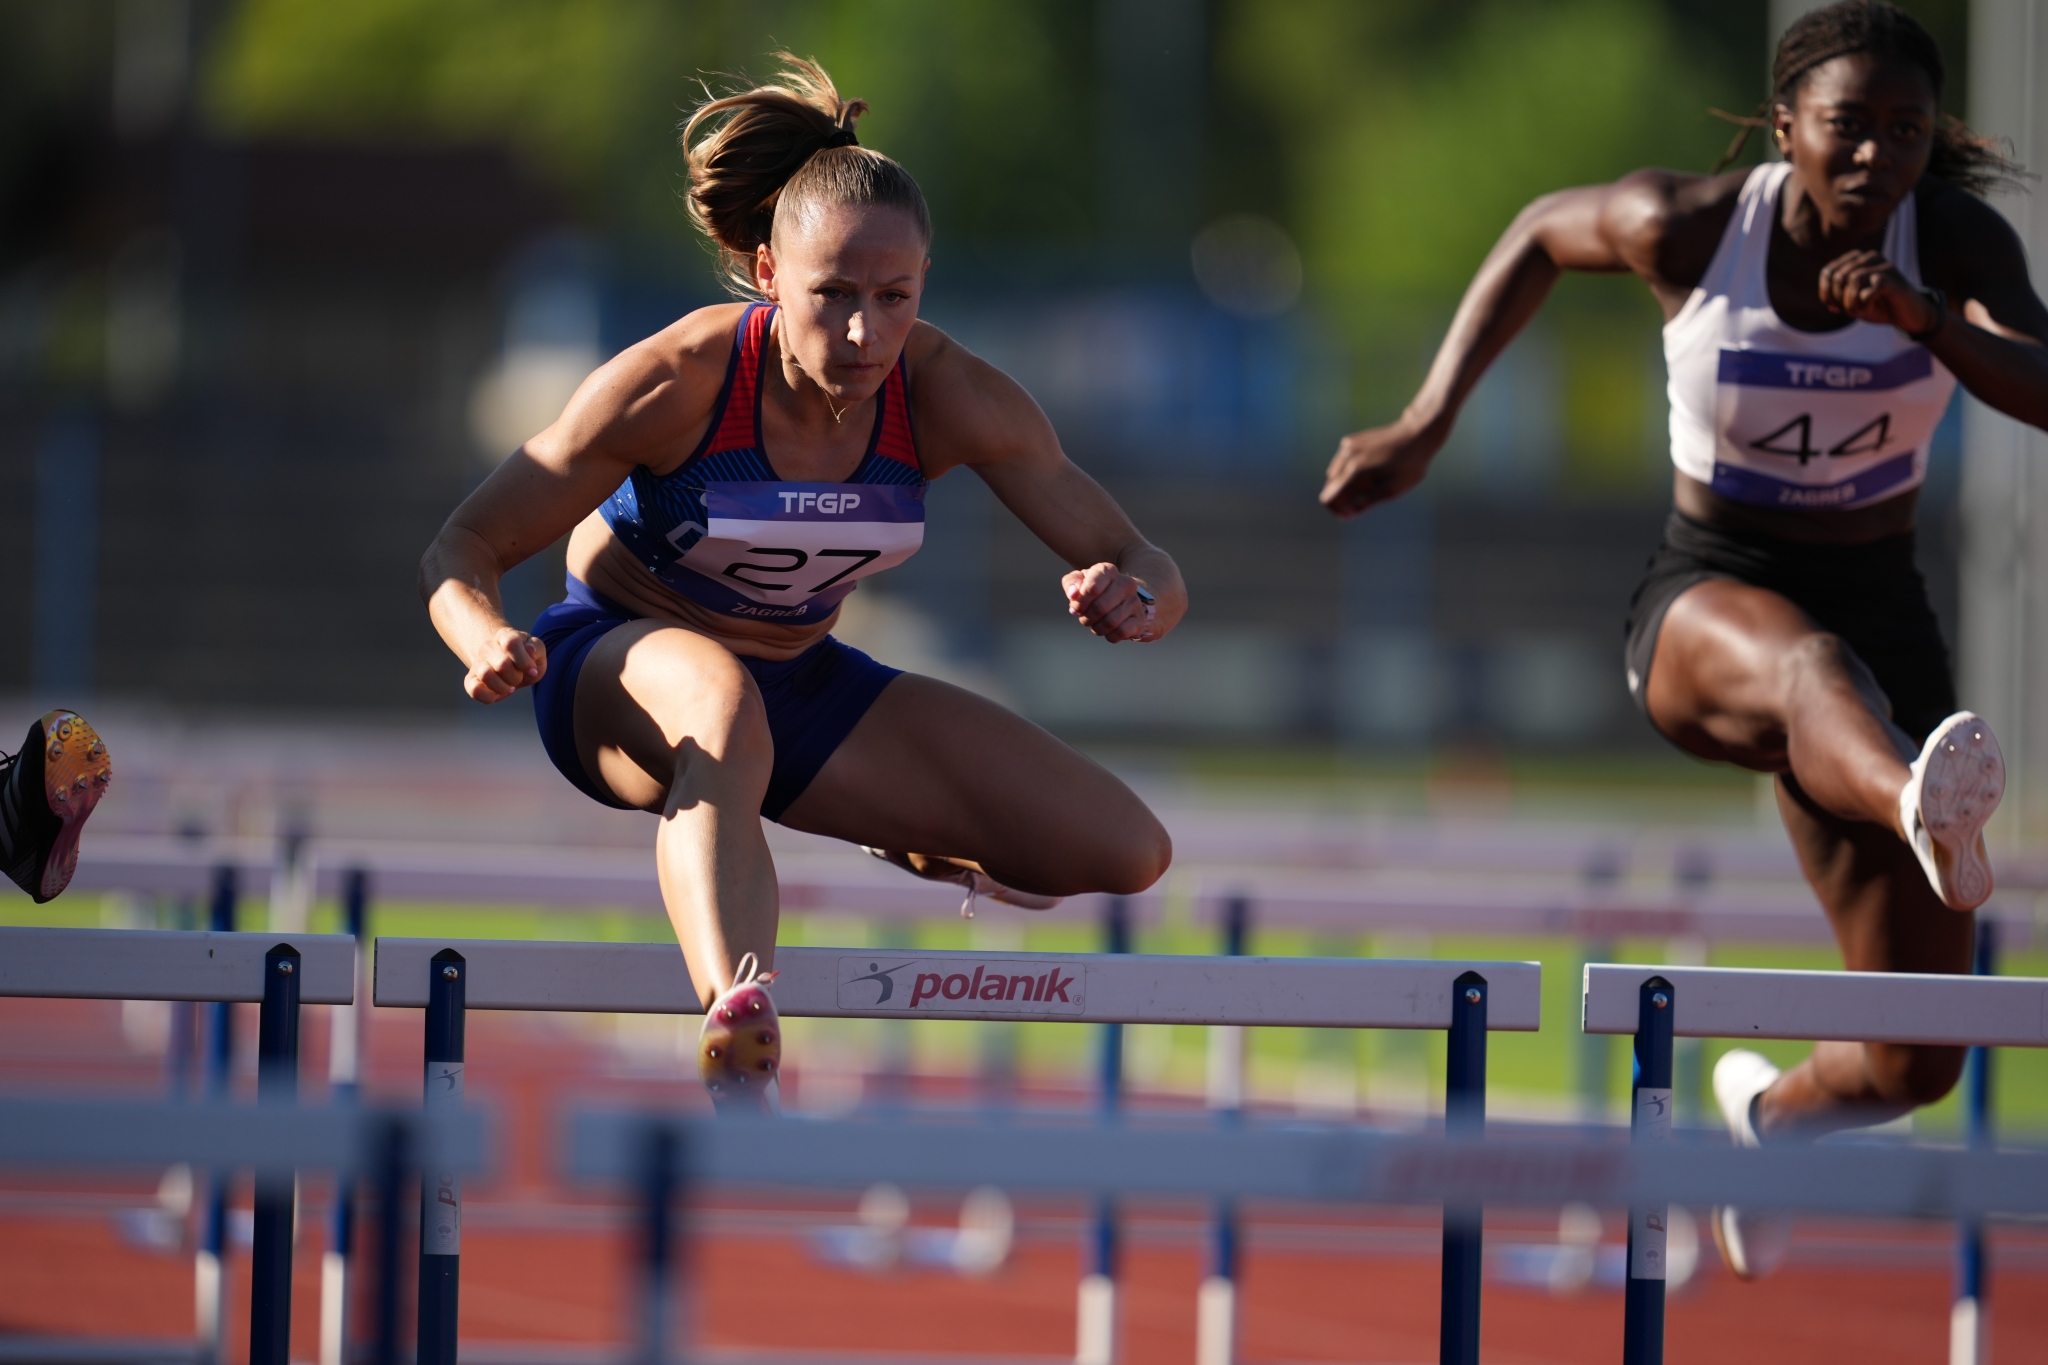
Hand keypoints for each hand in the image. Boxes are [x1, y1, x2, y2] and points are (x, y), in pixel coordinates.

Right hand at [465, 627, 545, 701]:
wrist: (511, 667)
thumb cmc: (525, 659)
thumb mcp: (537, 652)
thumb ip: (536, 649)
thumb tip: (530, 650)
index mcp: (505, 635)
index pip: (511, 643)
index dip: (525, 662)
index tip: (532, 670)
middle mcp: (487, 647)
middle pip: (502, 664)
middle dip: (516, 677)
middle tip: (519, 677)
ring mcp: (477, 663)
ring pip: (486, 675)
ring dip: (503, 687)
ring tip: (509, 686)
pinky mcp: (470, 680)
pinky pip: (474, 690)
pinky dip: (490, 696)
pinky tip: (498, 694)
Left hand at [1063, 563, 1158, 642]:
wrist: (1122, 600)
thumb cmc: (1096, 591)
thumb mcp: (1080, 582)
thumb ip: (1071, 583)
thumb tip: (1073, 593)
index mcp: (1109, 571)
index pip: (1092, 588)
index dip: (1080, 603)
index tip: (1077, 607)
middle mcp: (1126, 583)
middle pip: (1100, 608)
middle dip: (1087, 617)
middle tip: (1084, 618)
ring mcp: (1135, 601)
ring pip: (1110, 622)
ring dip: (1097, 628)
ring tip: (1095, 624)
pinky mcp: (1140, 619)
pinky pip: (1121, 632)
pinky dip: (1110, 636)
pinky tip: (1108, 631)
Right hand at [1319, 418, 1442, 517]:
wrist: (1417, 434)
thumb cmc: (1409, 465)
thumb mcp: (1392, 489)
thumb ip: (1366, 502)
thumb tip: (1344, 515)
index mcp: (1355, 471)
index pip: (1329, 497)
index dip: (1337, 509)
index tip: (1351, 513)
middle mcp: (1346, 457)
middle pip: (1330, 487)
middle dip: (1342, 497)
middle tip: (1366, 499)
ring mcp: (1347, 446)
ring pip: (1333, 475)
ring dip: (1346, 484)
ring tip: (1371, 483)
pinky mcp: (1350, 441)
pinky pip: (1340, 463)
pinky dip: (1348, 470)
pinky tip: (1368, 470)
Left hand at [1817, 250, 1941, 335]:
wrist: (1910, 314)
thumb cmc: (1879, 306)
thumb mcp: (1853, 300)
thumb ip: (1837, 293)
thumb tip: (1828, 298)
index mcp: (1858, 259)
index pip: (1828, 272)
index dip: (1826, 293)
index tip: (1835, 307)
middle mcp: (1871, 257)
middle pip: (1838, 276)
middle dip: (1838, 299)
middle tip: (1850, 310)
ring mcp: (1884, 267)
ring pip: (1853, 279)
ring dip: (1851, 302)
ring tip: (1860, 310)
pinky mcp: (1894, 280)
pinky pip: (1869, 289)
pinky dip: (1864, 303)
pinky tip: (1870, 307)